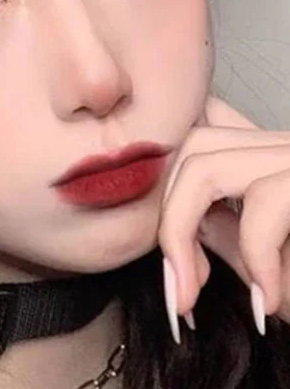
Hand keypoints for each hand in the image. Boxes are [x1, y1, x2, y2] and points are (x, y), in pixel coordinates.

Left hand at [157, 95, 289, 342]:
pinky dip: (257, 257)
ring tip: (198, 295)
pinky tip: (271, 303)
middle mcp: (289, 145)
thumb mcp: (277, 262)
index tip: (172, 270)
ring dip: (186, 235)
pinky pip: (268, 201)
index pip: (199, 140)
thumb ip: (227, 231)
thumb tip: (175, 223)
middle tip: (178, 291)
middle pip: (192, 145)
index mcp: (274, 157)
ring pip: (210, 163)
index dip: (166, 192)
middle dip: (167, 218)